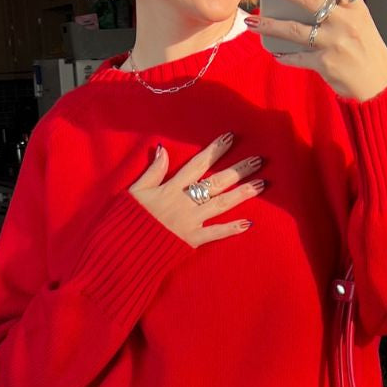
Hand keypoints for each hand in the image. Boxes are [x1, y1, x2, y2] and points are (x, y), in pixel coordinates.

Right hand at [128, 132, 264, 246]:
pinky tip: (249, 223)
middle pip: (216, 182)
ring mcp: (191, 221)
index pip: (197, 165)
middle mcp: (185, 202)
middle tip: (260, 159)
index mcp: (171, 188)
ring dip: (243, 193)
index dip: (215, 150)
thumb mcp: (136, 190)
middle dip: (239, 170)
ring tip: (263, 183)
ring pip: (222, 204)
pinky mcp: (192, 240)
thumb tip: (163, 148)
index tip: (231, 137)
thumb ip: (152, 170)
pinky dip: (232, 229)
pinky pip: (216, 233)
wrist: (124, 249)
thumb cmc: (128, 218)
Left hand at [246, 0, 386, 100]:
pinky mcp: (325, 63)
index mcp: (356, 7)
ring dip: (269, 24)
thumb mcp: (359, 20)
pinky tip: (274, 51)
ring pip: (295, 29)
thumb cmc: (365, 48)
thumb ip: (338, 6)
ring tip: (251, 20)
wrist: (378, 83)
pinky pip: (297, 56)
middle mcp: (346, 22)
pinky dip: (284, 54)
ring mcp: (335, 43)